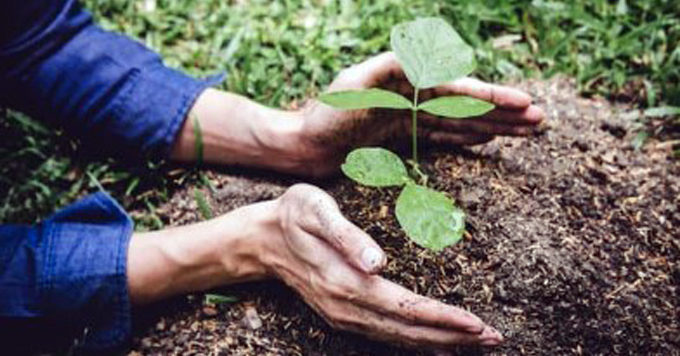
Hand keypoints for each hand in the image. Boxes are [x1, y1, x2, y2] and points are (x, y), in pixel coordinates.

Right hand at [259, 184, 502, 347]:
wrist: (261, 239)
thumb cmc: (293, 215)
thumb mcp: (316, 210)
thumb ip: (347, 236)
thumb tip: (378, 262)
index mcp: (346, 283)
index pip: (405, 307)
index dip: (442, 318)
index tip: (477, 324)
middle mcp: (347, 308)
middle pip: (408, 331)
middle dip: (453, 337)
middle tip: (495, 338)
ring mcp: (343, 316)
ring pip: (398, 338)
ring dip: (439, 343)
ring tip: (476, 344)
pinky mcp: (342, 315)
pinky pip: (385, 335)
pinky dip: (415, 342)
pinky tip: (435, 344)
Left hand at [294, 52, 544, 176]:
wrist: (303, 145)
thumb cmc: (324, 115)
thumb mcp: (351, 87)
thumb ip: (386, 69)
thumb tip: (424, 57)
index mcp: (408, 81)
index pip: (459, 90)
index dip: (492, 98)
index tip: (524, 104)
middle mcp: (414, 96)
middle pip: (468, 105)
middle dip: (504, 112)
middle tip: (541, 120)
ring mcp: (411, 116)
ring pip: (461, 121)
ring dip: (494, 126)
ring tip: (527, 130)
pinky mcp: (404, 136)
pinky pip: (444, 137)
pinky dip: (467, 138)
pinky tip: (488, 139)